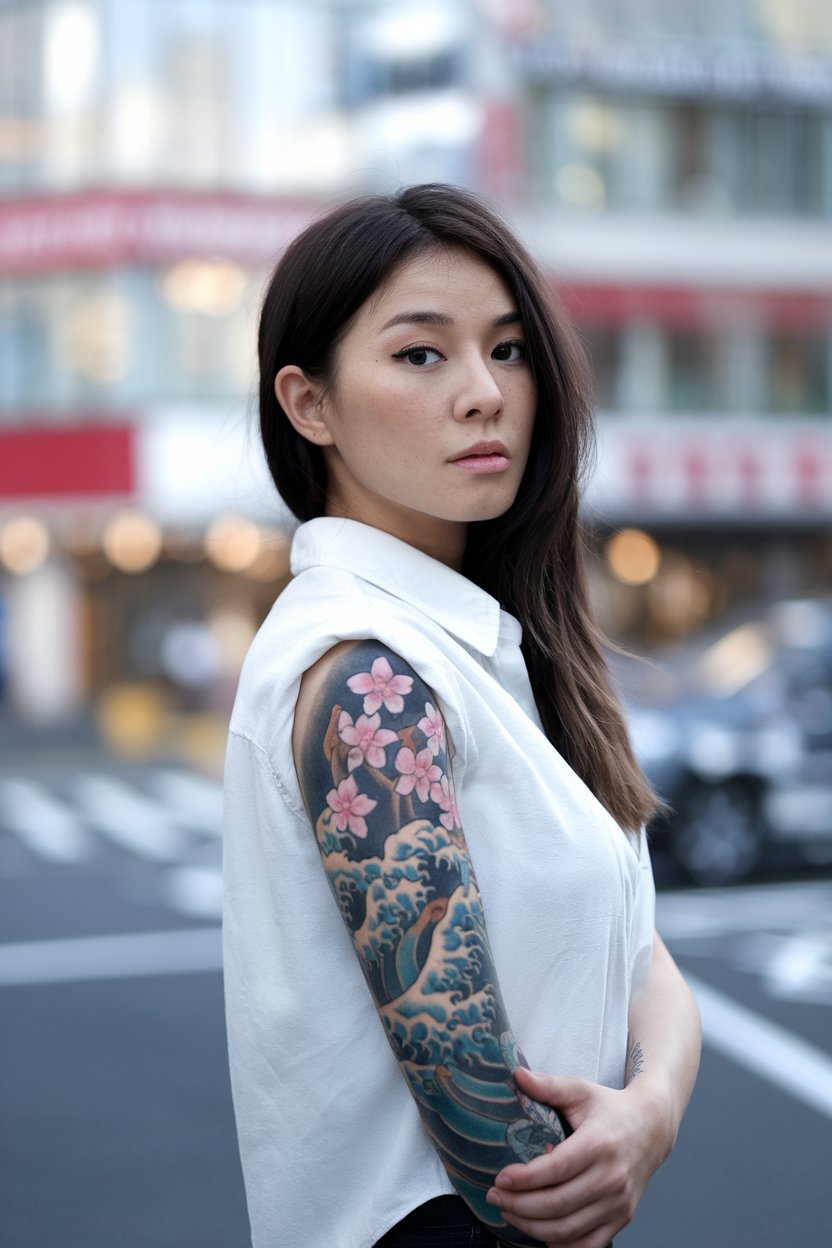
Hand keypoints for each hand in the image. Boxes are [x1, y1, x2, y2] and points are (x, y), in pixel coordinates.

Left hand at [485, 1066, 672, 1247]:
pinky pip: (587, 1245)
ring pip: (567, 1229)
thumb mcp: (581, 1090)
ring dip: (531, 1227)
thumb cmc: (610, 1109)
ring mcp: (618, 1203)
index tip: (500, 1179)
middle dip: (519, 1205)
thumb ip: (548, 1084)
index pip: (556, 1169)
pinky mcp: (622, 1219)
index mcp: (599, 1144)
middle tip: (494, 1196)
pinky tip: (539, 1232)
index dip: (525, 1179)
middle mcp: (611, 1178)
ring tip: (508, 1212)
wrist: (652, 1128)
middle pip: (557, 1204)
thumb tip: (516, 1074)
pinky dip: (560, 1245)